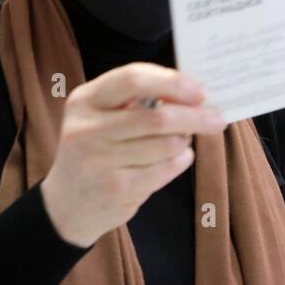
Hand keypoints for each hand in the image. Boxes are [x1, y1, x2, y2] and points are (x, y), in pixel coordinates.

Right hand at [40, 63, 224, 247]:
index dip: (172, 82)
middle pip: (157, 117)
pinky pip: (166, 169)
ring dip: (184, 140)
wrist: (67, 206)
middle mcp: (86, 129)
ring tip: (183, 140)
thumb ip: (136, 101)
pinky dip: (180, 161)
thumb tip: (191, 93)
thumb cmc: (95, 151)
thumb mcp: (100, 118)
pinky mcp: (117, 188)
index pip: (132, 78)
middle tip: (217, 118)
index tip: (198, 91)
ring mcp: (99, 161)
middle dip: (194, 116)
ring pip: (166, 145)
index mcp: (84, 101)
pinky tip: (177, 158)